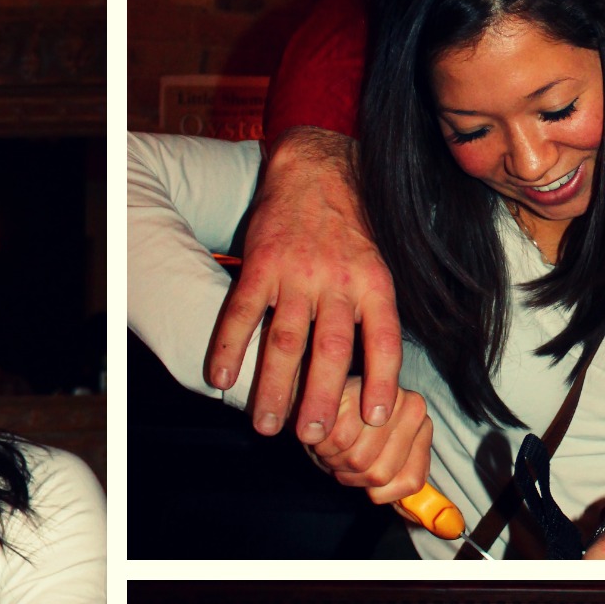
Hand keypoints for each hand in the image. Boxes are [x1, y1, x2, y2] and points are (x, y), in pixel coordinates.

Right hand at [206, 125, 402, 442]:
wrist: (316, 166)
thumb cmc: (350, 227)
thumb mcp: (379, 263)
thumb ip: (374, 313)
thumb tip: (380, 376)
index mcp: (374, 282)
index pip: (384, 338)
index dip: (381, 380)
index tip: (373, 419)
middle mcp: (338, 278)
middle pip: (330, 349)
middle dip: (319, 398)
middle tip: (310, 437)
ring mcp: (297, 271)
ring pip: (285, 339)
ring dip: (272, 386)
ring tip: (264, 425)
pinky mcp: (261, 261)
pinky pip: (243, 310)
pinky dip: (230, 346)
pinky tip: (220, 379)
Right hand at [303, 377, 430, 505]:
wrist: (315, 401)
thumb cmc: (350, 434)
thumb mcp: (385, 460)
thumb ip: (407, 480)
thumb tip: (439, 521)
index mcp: (423, 424)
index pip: (411, 481)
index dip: (380, 489)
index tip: (367, 476)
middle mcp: (412, 405)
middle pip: (380, 473)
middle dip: (354, 476)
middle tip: (344, 460)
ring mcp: (384, 395)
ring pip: (358, 460)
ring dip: (337, 463)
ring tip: (334, 447)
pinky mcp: (352, 390)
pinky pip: (339, 442)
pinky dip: (324, 448)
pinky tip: (323, 435)